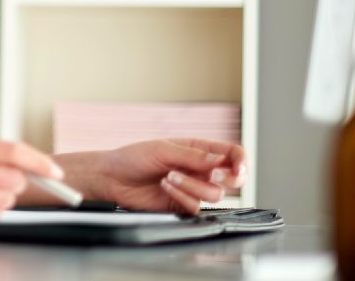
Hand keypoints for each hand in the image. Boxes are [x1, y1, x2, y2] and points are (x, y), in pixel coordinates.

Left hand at [98, 138, 247, 214]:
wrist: (112, 178)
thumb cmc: (133, 158)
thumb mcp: (163, 149)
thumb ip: (193, 156)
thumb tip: (220, 161)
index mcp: (198, 150)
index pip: (232, 154)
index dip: (242, 161)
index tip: (238, 168)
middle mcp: (199, 170)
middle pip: (234, 178)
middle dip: (229, 177)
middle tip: (214, 173)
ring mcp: (192, 188)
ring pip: (215, 194)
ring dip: (193, 185)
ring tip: (169, 175)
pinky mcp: (182, 205)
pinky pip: (196, 206)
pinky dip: (182, 195)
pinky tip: (164, 185)